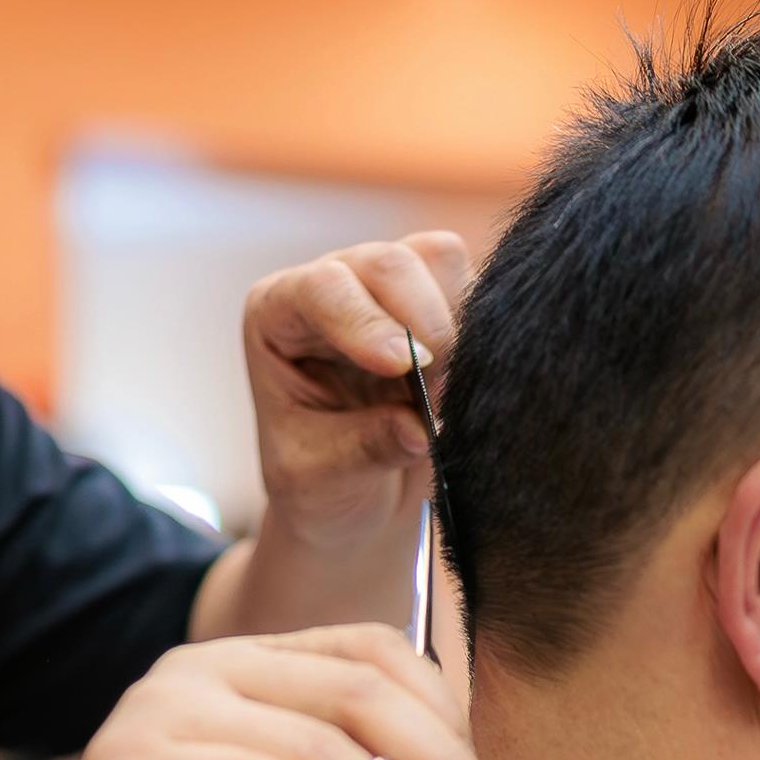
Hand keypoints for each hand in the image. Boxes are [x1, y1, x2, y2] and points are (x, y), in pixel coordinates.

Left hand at [240, 232, 472, 553]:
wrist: (357, 500)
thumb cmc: (320, 485)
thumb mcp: (322, 481)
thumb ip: (365, 450)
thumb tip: (421, 430)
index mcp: (278, 317)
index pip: (323, 288)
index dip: (367, 321)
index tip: (403, 367)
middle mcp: (333, 286)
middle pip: (387, 263)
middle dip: (423, 322)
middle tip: (434, 391)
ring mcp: (387, 288)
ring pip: (437, 259)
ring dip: (454, 324)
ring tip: (440, 392)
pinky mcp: (438, 298)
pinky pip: (475, 285)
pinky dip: (481, 328)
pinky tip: (462, 378)